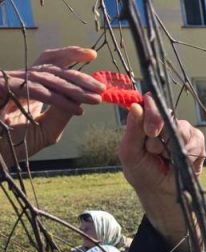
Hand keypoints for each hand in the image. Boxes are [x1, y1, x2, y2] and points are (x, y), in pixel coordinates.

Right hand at [1, 47, 104, 162]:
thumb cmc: (14, 145)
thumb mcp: (46, 130)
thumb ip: (62, 113)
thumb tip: (82, 99)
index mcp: (28, 86)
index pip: (49, 64)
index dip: (70, 56)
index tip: (92, 56)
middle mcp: (19, 80)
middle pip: (51, 67)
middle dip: (79, 76)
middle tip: (101, 87)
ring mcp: (8, 82)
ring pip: (46, 77)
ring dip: (73, 89)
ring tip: (96, 99)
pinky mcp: (1, 88)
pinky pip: (36, 91)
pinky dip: (58, 100)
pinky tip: (77, 110)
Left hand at [119, 93, 205, 190]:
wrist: (163, 193)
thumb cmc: (142, 172)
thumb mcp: (130, 153)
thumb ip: (132, 130)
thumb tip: (136, 106)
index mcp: (145, 121)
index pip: (150, 102)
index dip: (152, 112)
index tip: (151, 131)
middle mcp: (164, 122)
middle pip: (167, 115)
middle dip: (161, 135)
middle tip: (156, 152)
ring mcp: (182, 130)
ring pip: (182, 128)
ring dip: (173, 148)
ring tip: (167, 160)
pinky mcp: (197, 141)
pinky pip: (195, 140)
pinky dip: (188, 154)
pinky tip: (181, 162)